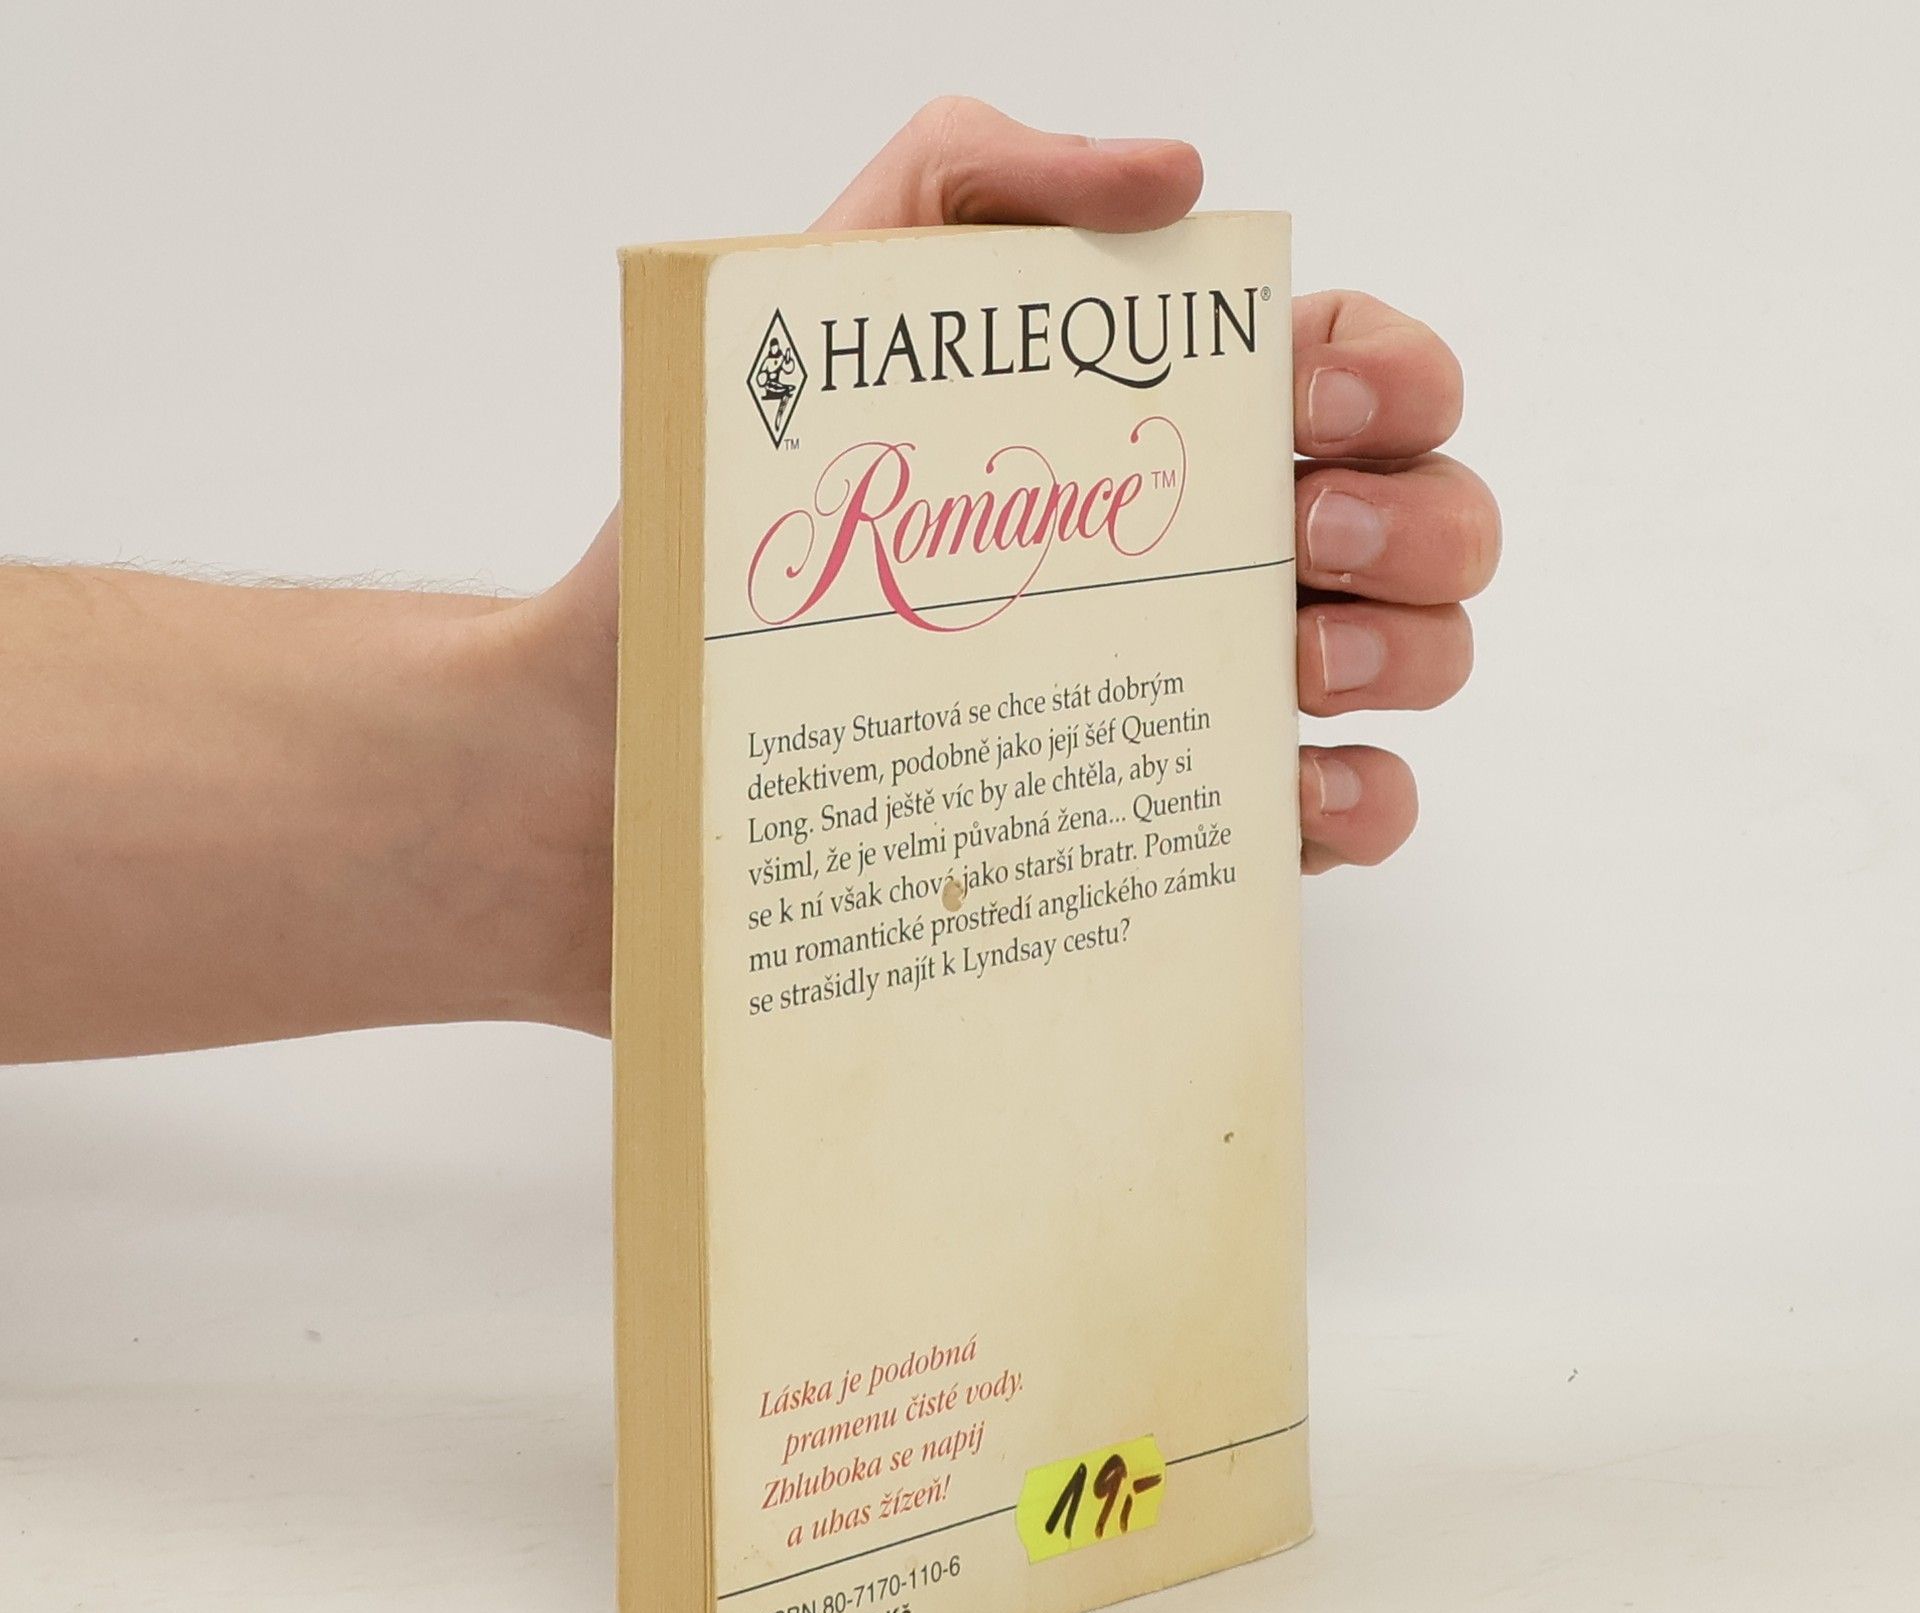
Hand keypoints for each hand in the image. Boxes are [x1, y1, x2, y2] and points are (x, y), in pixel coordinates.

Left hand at [525, 98, 1499, 1029]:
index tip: (1302, 407)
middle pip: (1417, 517)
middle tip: (1299, 539)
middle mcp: (1184, 563)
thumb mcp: (806, 310)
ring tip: (1291, 662)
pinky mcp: (1155, 838)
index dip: (1386, 371)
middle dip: (1414, 517)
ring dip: (1408, 650)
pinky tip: (1292, 791)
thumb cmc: (696, 549)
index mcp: (1132, 429)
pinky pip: (1340, 821)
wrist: (595, 777)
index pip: (1345, 366)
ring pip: (1412, 664)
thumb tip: (1182, 177)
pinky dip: (1365, 800)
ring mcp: (1183, 705)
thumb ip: (972, 184)